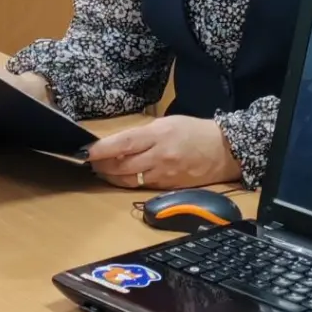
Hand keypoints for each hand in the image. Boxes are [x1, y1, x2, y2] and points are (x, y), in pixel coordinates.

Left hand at [87, 115, 239, 189]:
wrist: (224, 151)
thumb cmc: (195, 131)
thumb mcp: (169, 123)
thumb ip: (145, 133)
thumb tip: (121, 142)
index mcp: (160, 135)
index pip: (125, 143)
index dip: (103, 149)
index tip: (87, 151)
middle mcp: (159, 156)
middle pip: (122, 165)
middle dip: (102, 165)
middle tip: (90, 161)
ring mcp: (163, 174)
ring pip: (128, 179)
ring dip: (111, 176)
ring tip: (101, 169)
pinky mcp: (167, 188)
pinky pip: (141, 186)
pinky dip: (128, 181)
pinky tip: (121, 176)